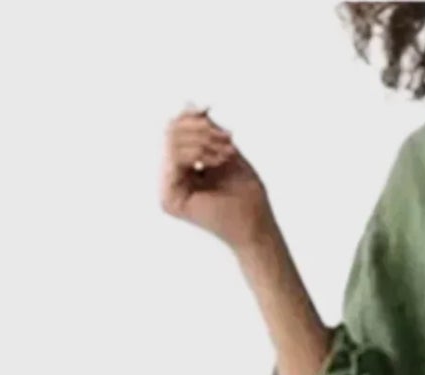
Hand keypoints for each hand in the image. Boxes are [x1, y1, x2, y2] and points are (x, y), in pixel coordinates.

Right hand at [160, 104, 273, 252]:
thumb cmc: (246, 192)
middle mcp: (171, 177)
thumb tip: (187, 101)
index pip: (175, 128)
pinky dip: (199, 153)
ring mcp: (168, 189)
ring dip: (205, 140)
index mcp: (182, 166)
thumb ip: (206, 128)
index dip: (193, 115)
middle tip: (228, 139)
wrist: (257, 224)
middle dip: (202, 128)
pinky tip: (217, 162)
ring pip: (172, 140)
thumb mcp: (225, 148)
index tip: (211, 108)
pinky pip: (175, 158)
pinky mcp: (169, 199)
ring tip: (227, 154)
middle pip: (171, 130)